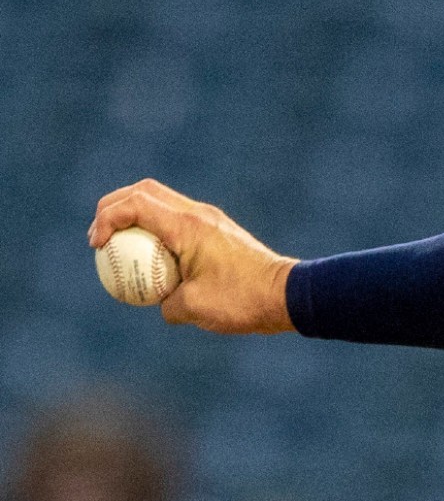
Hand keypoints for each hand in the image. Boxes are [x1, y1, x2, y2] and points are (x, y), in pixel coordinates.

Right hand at [89, 179, 296, 333]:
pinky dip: (157, 230)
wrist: (288, 295)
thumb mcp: (194, 308)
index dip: (106, 218)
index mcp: (187, 226)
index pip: (134, 204)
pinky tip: (153, 257)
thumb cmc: (243, 301)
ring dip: (136, 216)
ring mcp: (210, 219)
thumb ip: (166, 304)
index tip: (97, 246)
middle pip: (143, 191)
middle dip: (113, 207)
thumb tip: (160, 304)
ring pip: (161, 201)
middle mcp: (198, 214)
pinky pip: (177, 219)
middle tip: (100, 236)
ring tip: (120, 245)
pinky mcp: (218, 230)